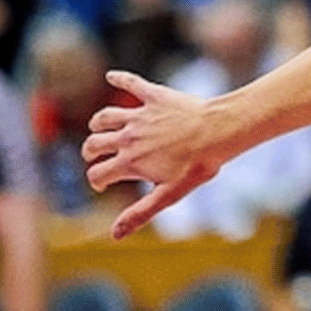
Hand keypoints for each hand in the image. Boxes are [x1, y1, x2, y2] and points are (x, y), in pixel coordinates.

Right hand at [81, 71, 225, 238]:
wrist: (220, 131)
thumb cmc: (199, 164)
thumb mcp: (170, 194)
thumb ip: (140, 212)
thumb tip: (114, 235)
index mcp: (130, 162)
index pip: (97, 173)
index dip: (96, 181)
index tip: (103, 184)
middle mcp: (128, 137)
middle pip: (93, 144)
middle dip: (90, 152)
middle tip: (96, 156)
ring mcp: (140, 115)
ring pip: (105, 116)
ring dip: (99, 123)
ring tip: (101, 127)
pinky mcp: (154, 96)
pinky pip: (131, 83)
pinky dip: (119, 78)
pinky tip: (111, 75)